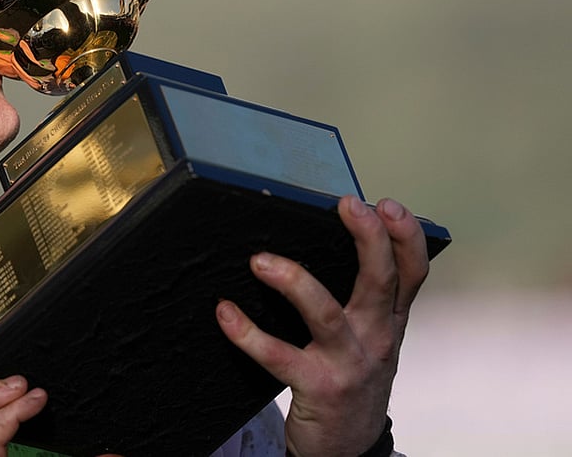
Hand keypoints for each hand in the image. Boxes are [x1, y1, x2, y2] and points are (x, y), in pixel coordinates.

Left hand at [215, 195, 428, 455]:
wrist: (348, 450)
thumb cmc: (353, 382)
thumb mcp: (372, 339)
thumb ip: (364, 298)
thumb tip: (336, 240)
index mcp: (389, 322)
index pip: (412, 273)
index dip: (405, 237)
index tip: (386, 205)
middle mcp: (376, 339)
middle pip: (380, 282)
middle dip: (369, 240)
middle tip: (349, 206)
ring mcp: (348, 364)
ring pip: (325, 313)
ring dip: (293, 282)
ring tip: (261, 260)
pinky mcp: (317, 387)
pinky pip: (279, 356)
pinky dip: (248, 333)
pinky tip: (226, 313)